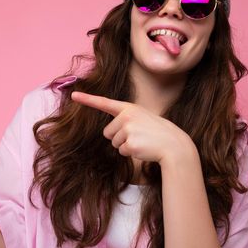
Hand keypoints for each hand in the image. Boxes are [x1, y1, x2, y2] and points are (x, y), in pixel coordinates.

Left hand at [71, 91, 196, 164]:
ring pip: (114, 143)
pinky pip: (121, 151)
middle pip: (107, 132)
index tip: (73, 95)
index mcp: (128, 108)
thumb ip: (125, 120)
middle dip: (119, 137)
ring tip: (142, 141)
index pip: (104, 103)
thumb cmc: (156, 132)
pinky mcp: (129, 144)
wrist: (173, 144)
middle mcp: (126, 116)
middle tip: (137, 135)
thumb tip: (109, 132)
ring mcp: (128, 130)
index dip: (87, 99)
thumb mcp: (141, 118)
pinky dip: (130, 152)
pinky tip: (143, 148)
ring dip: (125, 145)